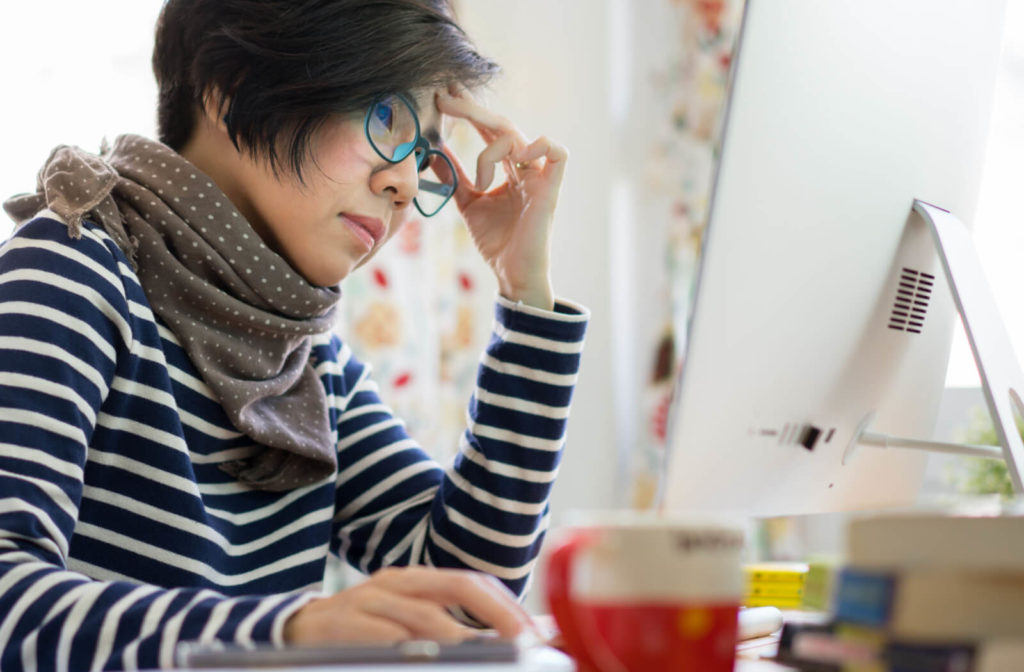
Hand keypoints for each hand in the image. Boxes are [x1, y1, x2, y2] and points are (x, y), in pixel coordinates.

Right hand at [283, 566, 536, 643]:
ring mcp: (368, 600)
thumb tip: (509, 643)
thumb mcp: (406, 625)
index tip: (535, 634)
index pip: (472, 582)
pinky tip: (426, 660)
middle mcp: (396, 583)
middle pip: (457, 585)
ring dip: (458, 637)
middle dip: (496, 613)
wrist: (293, 630)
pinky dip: (407, 649)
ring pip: (421, 614)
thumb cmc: (361, 633)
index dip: (507, 605)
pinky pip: (381, 636)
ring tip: (483, 654)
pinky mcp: (342, 624)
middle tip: (522, 642)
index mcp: (416, 581)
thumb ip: (450, 632)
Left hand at [435, 89, 567, 310]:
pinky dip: (537, 146)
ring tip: (480, 180)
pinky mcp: (551, 188)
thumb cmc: (498, 240)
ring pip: (517, 137)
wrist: (512, 273)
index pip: (489, 129)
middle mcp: (525, 166)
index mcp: (508, 168)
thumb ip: (454, 177)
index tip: (444, 94)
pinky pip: (557, 152)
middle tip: (444, 98)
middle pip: (500, 124)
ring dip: (489, 152)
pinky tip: (516, 158)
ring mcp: (539, 175)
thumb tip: (432, 152)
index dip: (469, 109)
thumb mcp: (468, 202)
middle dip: (471, 108)